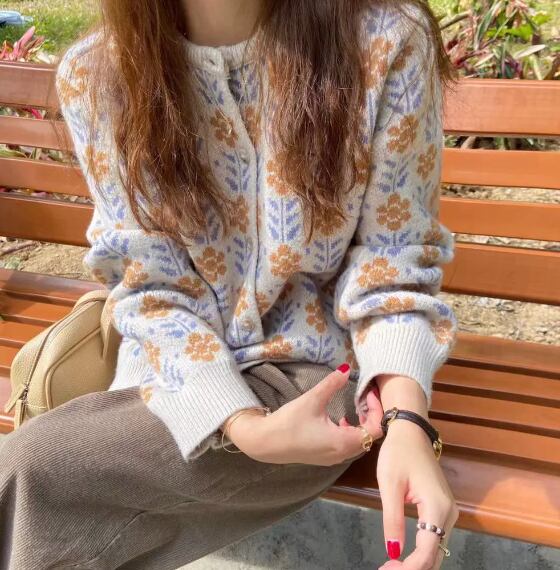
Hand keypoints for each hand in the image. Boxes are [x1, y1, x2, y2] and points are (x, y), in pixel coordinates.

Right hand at [222, 365, 383, 465]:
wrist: (265, 443)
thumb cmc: (289, 423)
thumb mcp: (312, 399)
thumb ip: (332, 384)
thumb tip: (347, 369)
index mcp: (344, 442)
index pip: (375, 429)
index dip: (377, 409)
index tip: (368, 393)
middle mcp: (342, 454)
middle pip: (370, 437)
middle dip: (371, 415)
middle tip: (364, 396)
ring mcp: (334, 458)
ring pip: (359, 442)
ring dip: (361, 424)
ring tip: (356, 406)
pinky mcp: (325, 457)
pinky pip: (348, 445)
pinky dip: (351, 431)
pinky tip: (341, 420)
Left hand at [368, 374, 458, 569]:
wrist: (411, 432)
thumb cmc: (398, 453)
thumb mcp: (389, 484)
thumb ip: (392, 520)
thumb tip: (393, 552)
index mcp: (437, 506)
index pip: (427, 551)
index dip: (408, 568)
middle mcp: (449, 512)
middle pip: (435, 555)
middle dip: (412, 568)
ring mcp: (449, 511)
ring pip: (436, 549)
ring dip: (416, 563)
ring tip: (391, 567)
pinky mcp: (443, 509)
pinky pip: (435, 538)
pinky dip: (421, 552)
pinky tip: (403, 557)